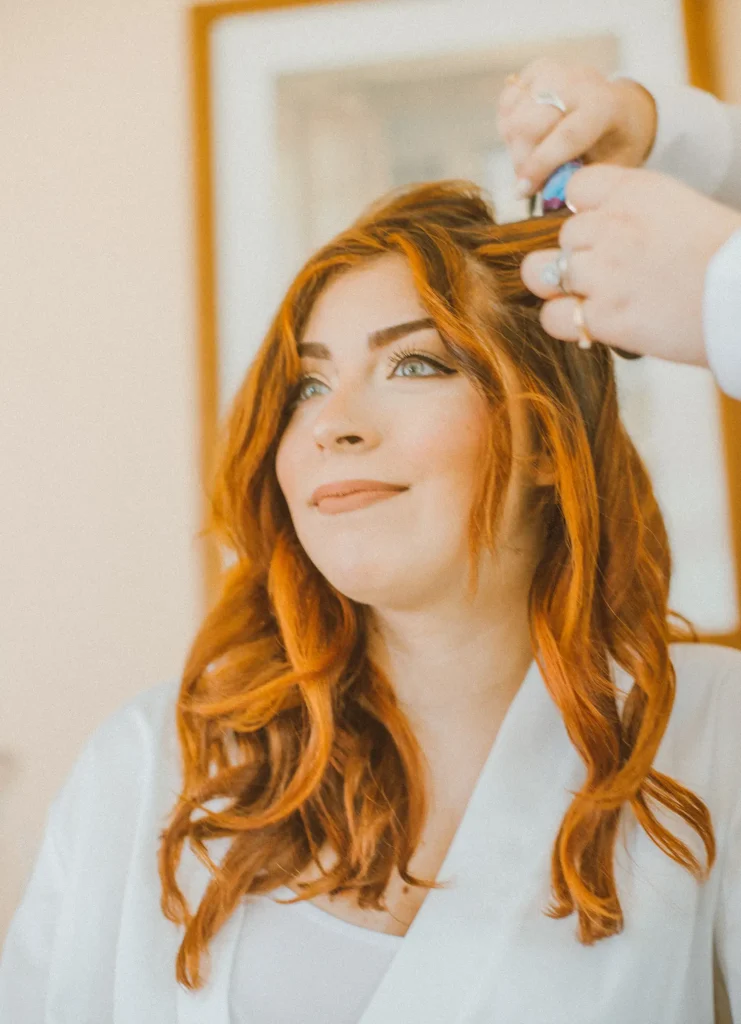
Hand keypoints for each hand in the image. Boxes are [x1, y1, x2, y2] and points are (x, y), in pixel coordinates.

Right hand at [497, 59, 657, 196]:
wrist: (621, 107)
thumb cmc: (615, 144)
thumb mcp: (611, 167)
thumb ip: (581, 179)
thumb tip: (549, 193)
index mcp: (603, 105)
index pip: (565, 136)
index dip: (540, 167)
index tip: (523, 192)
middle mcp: (577, 82)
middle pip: (529, 125)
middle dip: (522, 161)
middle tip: (528, 182)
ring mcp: (554, 72)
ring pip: (513, 117)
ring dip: (514, 148)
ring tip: (531, 160)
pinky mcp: (536, 70)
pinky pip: (506, 105)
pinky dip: (508, 129)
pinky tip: (525, 139)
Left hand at [520, 164, 740, 365]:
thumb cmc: (728, 260)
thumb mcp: (684, 211)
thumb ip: (638, 214)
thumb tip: (604, 225)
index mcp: (637, 191)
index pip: (578, 187)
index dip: (585, 211)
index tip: (602, 229)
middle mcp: (612, 227)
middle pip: (565, 236)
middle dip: (582, 255)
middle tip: (612, 274)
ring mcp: (603, 273)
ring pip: (545, 273)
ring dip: (567, 287)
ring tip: (597, 299)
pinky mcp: (604, 317)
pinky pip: (552, 316)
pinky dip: (563, 322)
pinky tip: (589, 323)